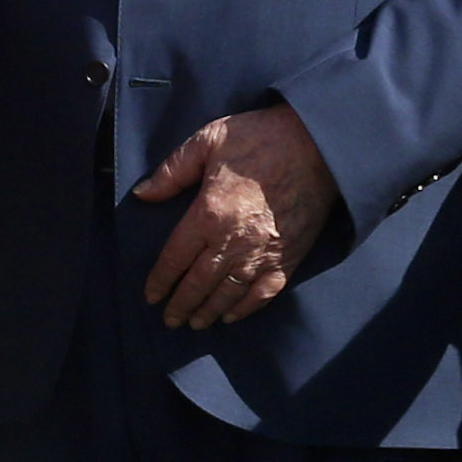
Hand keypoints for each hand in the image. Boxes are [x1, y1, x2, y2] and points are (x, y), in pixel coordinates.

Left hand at [133, 102, 335, 327]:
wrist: (318, 145)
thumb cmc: (260, 138)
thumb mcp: (208, 140)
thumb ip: (172, 170)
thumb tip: (142, 195)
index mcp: (209, 214)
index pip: (175, 258)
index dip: (161, 281)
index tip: (151, 296)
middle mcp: (233, 241)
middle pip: (199, 283)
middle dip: (181, 304)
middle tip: (169, 320)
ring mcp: (262, 254)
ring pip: (228, 293)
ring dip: (208, 311)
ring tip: (196, 323)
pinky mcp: (288, 258)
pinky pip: (263, 293)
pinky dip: (245, 308)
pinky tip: (232, 316)